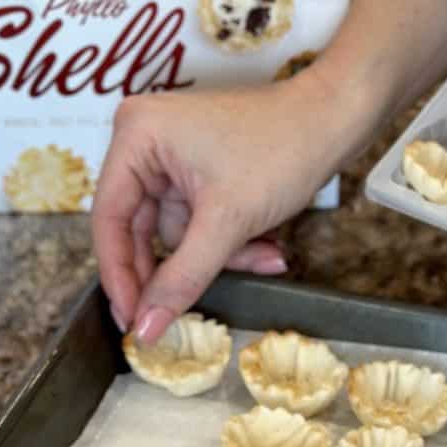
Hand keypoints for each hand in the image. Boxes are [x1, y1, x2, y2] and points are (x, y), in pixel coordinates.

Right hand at [91, 70, 347, 343]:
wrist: (338, 118)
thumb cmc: (283, 150)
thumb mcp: (227, 223)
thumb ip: (181, 279)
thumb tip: (145, 328)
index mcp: (136, 136)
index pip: (109, 220)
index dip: (119, 277)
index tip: (131, 322)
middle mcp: (145, 141)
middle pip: (142, 230)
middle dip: (182, 267)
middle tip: (177, 317)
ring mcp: (173, 155)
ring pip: (178, 233)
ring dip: (219, 255)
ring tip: (264, 257)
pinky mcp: (198, 168)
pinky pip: (199, 222)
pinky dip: (229, 241)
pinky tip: (267, 247)